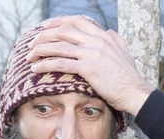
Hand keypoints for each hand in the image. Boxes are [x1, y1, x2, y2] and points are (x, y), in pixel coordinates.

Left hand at [26, 15, 153, 116]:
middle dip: (44, 36)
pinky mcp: (88, 68)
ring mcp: (92, 53)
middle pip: (63, 31)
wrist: (134, 92)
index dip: (58, 22)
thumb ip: (115, 40)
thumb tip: (109, 32)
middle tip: (32, 44)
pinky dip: (45, 65)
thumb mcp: (123, 52)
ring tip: (29, 57)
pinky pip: (60, 64)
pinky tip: (36, 69)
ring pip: (59, 46)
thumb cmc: (128, 77)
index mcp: (104, 36)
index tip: (45, 28)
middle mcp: (97, 41)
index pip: (77, 21)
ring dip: (40, 51)